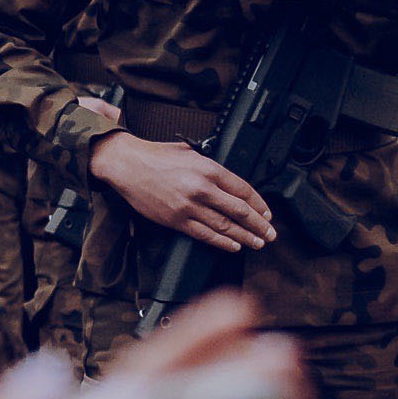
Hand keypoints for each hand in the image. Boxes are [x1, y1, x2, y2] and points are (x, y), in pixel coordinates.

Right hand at [91, 131, 275, 251]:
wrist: (128, 165)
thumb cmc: (156, 157)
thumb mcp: (190, 152)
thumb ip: (211, 167)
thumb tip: (228, 182)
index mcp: (208, 169)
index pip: (243, 190)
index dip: (259, 204)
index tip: (267, 213)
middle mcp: (202, 188)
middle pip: (239, 211)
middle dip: (259, 225)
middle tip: (270, 234)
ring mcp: (189, 207)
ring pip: (225, 226)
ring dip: (245, 236)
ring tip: (257, 243)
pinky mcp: (176, 220)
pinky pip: (204, 234)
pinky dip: (222, 242)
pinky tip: (234, 246)